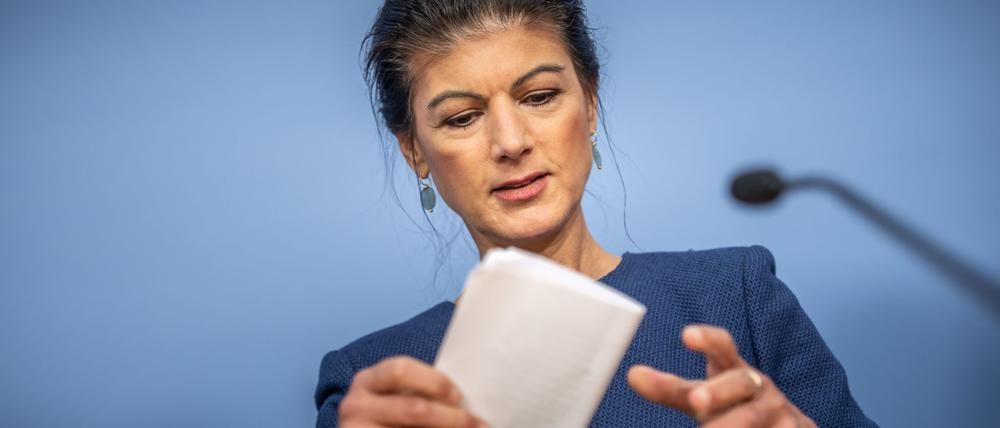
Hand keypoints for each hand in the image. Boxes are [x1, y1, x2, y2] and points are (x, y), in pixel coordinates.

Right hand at [339, 356, 485, 427]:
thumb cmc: (396, 416)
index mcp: (368, 379)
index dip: (436, 382)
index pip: (401, 370)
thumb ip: (429, 370)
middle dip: (452, 417)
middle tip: (477, 423)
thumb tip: (467, 303)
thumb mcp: (406, 391)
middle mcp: (355, 403)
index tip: (461, 396)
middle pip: (414, 408)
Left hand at [627, 325, 815, 426]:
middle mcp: (757, 385)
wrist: (787, 427)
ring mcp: (778, 410)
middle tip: (696, 401)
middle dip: (718, 391)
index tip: (686, 334)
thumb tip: (634, 375)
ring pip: (752, 416)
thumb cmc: (734, 407)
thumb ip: (672, 389)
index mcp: (733, 370)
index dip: (708, 340)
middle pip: (738, 383)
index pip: (723, 347)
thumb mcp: (705, 396)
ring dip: (730, 424)